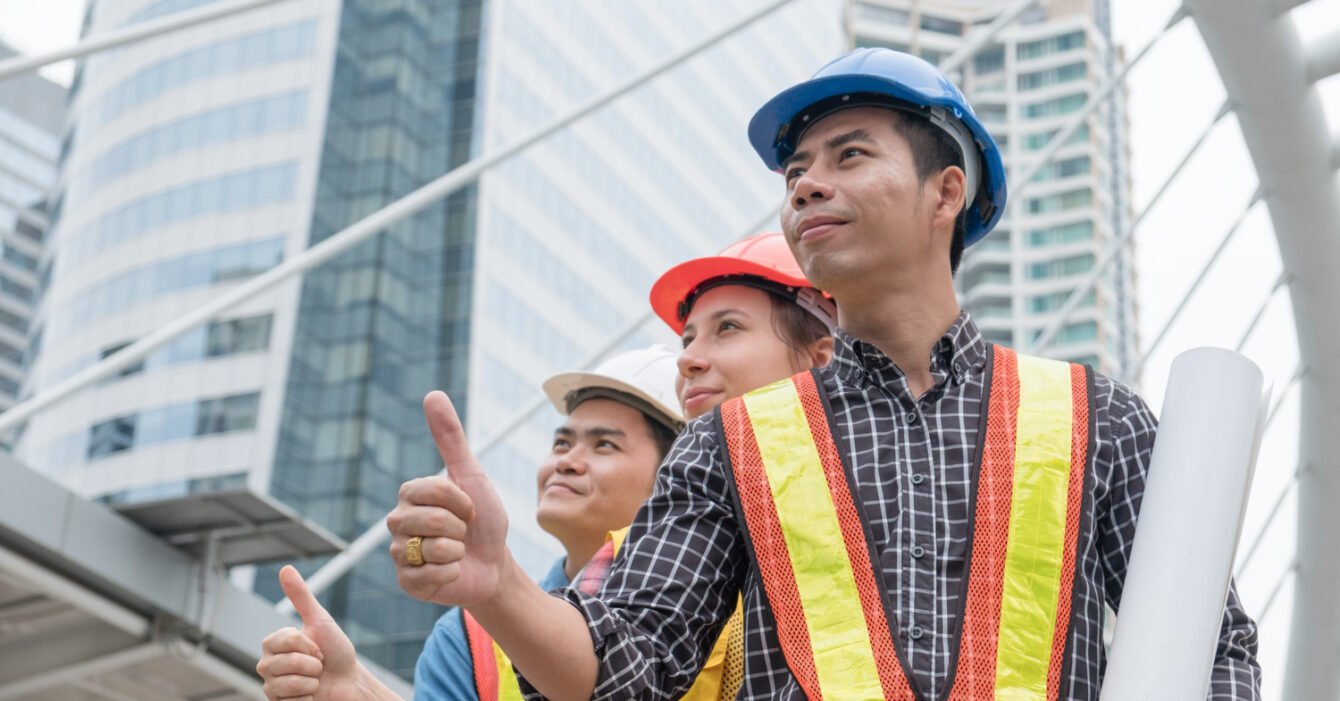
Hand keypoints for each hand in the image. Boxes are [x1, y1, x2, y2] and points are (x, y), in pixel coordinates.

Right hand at [257, 566, 381, 700]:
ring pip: (286, 683)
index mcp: (273, 644)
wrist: (349, 682)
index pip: (284, 640)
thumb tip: (285, 569)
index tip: (318, 646)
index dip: (308, 644)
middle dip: (311, 664)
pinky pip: (290, 700)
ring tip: (316, 680)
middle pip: (284, 663)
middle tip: (319, 665)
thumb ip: (301, 596)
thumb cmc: (336, 651)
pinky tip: (311, 694)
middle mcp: (267, 665)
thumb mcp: (320, 620)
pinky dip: (308, 697)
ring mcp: (271, 686)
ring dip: (311, 681)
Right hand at [387, 391, 511, 606]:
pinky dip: (451, 573)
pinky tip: (450, 572)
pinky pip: (430, 575)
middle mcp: (396, 522)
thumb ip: (450, 437)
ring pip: (432, 549)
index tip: (468, 508)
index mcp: (409, 494)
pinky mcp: (405, 583)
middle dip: (460, 528)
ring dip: (457, 551)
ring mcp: (398, 553)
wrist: (493, 563)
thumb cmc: (483, 518)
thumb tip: (433, 394)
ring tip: (456, 552)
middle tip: (462, 533)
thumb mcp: (472, 475)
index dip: (462, 502)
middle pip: (432, 520)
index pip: (435, 491)